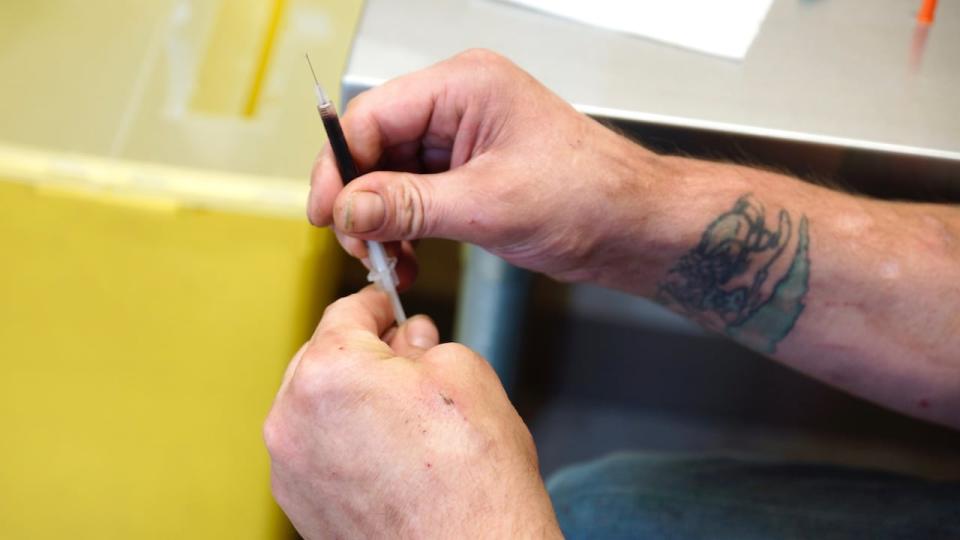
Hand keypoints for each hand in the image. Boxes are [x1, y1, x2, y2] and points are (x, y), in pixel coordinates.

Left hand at [263, 287, 560, 538]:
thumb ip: (425, 343)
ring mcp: (291, 469)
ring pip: (318, 408)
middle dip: (365, 354)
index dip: (377, 303)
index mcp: (328, 373)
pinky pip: (318, 451)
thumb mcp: (466, 375)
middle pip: (325, 359)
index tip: (388, 305)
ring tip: (407, 417)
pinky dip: (347, 442)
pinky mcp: (301, 507)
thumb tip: (410, 340)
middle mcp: (293, 420)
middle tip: (409, 359)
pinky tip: (391, 455)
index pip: (346, 312)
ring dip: (353, 400)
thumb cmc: (474, 483)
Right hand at [309, 49, 663, 286]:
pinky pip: (414, 195)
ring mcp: (461, 139)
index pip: (372, 117)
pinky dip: (402, 228)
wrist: (633, 226)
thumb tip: (348, 209)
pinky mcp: (467, 172)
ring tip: (384, 260)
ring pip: (390, 175)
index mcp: (465, 86)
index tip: (325, 214)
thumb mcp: (489, 204)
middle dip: (359, 200)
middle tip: (355, 246)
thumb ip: (409, 207)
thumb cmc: (590, 195)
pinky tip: (405, 257)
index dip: (339, 167)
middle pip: (375, 145)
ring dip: (379, 220)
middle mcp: (458, 105)